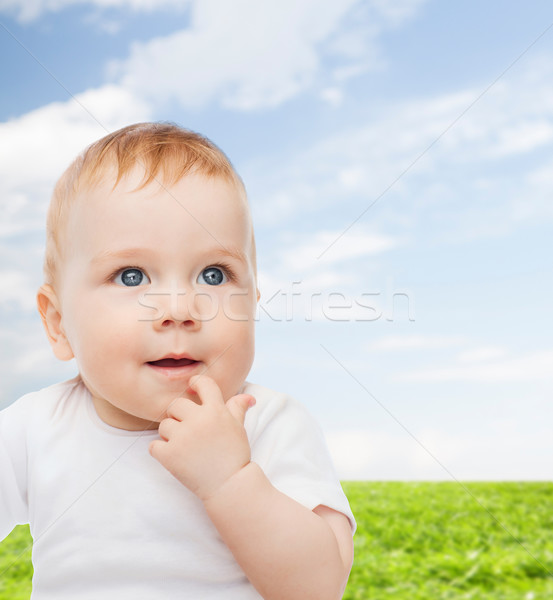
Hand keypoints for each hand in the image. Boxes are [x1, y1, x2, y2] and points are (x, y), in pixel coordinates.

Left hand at [149, 375, 254, 499]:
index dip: (196, 383)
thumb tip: (248, 397)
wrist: (230, 485)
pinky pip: (154, 446)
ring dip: (170, 434)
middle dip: (179, 415)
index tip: (192, 387)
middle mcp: (198, 420)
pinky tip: (173, 456)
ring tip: (184, 446)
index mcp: (216, 410)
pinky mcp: (169, 455)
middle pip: (176, 405)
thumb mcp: (239, 428)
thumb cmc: (235, 455)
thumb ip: (238, 408)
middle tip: (187, 429)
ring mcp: (182, 437)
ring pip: (164, 425)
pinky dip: (160, 451)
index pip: (203, 383)